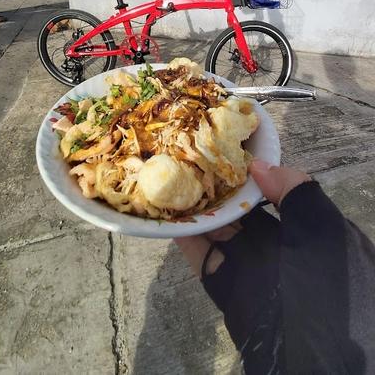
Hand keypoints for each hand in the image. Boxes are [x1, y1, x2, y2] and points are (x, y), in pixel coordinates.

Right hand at [175, 161, 310, 276]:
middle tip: (197, 159)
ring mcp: (244, 264)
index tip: (232, 154)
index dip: (253, 177)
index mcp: (301, 233)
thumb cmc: (318, 271)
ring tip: (177, 174)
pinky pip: (200, 253)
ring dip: (197, 206)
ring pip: (216, 230)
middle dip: (220, 188)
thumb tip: (258, 167)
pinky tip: (169, 209)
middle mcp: (272, 247)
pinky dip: (184, 233)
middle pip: (240, 211)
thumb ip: (293, 191)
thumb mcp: (321, 225)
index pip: (275, 197)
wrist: (302, 336)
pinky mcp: (220, 280)